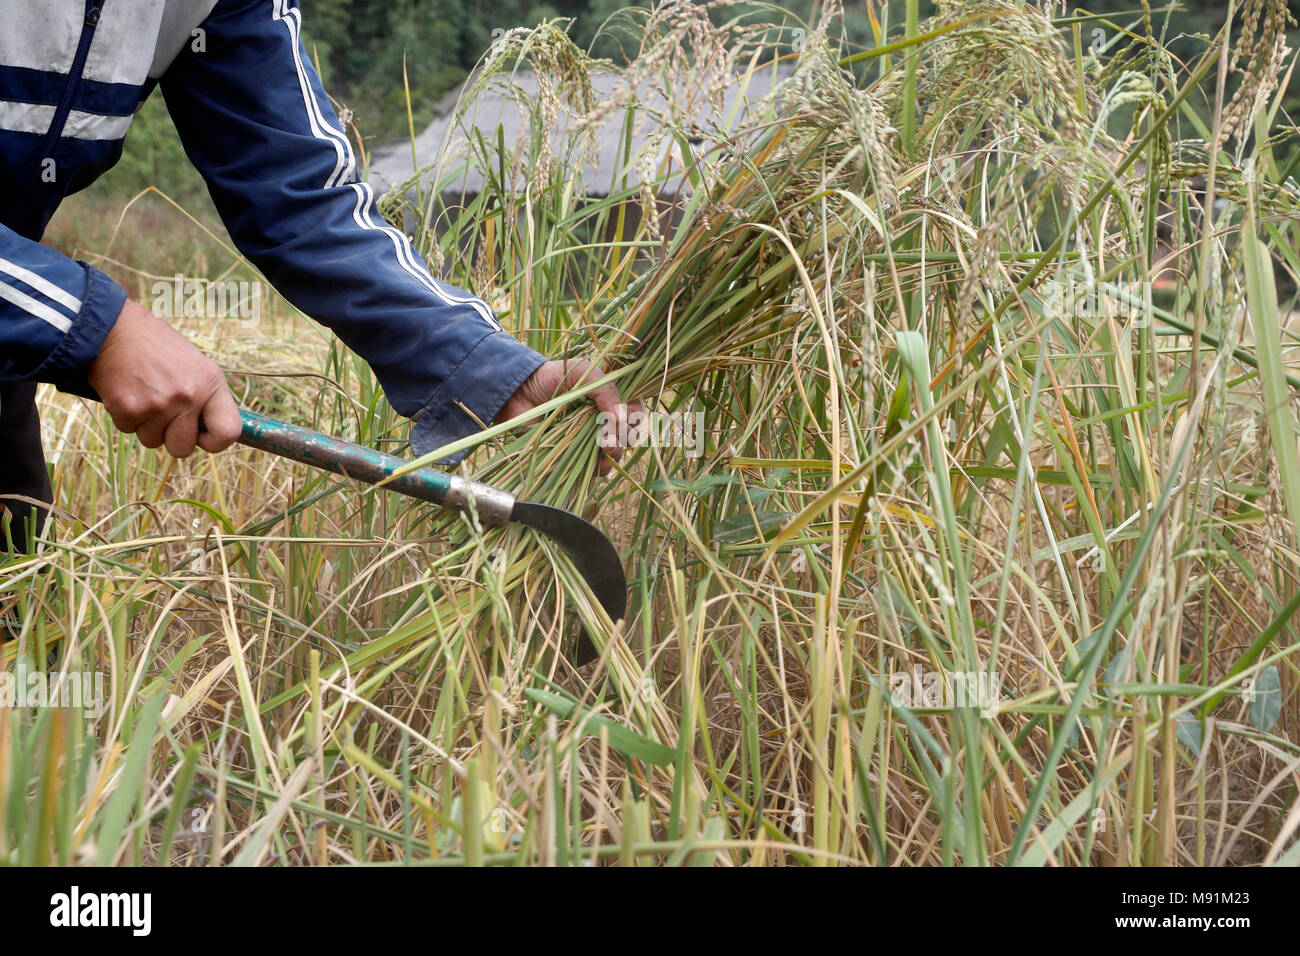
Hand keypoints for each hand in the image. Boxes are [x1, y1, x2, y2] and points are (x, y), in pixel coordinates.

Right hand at [87, 299, 241, 457]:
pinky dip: (125, 416)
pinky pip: (128, 430)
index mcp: (211, 383)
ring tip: (144, 394)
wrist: (112, 326)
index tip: (201, 435)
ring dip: (146, 425)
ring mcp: (158, 405)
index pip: (228, 432)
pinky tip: (127, 391)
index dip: (214, 441)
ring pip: (152, 441)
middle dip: (171, 437)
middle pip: (183, 448)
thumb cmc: (155, 345)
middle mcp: (188, 396)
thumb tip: (210, 430)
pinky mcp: (128, 409)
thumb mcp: (194, 364)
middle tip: (163, 413)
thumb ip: (205, 397)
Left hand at [496, 359, 641, 475]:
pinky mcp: (574, 456)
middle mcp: (603, 420)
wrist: (516, 393)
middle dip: (623, 437)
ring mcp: (589, 439)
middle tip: (609, 437)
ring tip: (605, 449)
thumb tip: (621, 418)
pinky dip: (599, 468)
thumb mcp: (581, 372)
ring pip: (615, 453)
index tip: (624, 417)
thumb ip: (605, 389)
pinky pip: (594, 468)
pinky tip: (597, 465)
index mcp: (609, 398)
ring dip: (615, 454)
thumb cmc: (550, 377)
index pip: (635, 409)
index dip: (635, 415)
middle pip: (628, 434)